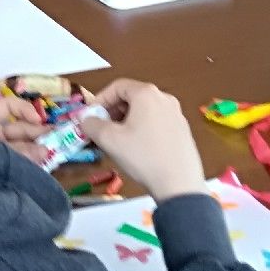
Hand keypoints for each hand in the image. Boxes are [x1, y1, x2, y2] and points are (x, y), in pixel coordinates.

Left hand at [0, 95, 46, 164]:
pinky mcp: (0, 168)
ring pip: (23, 148)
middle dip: (39, 135)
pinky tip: (42, 166)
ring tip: (51, 155)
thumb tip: (45, 151)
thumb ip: (17, 151)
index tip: (39, 120)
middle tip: (59, 140)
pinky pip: (19, 164)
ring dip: (37, 151)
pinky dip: (31, 166)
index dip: (25, 110)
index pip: (9, 107)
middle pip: (21, 130)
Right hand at [78, 80, 208, 203]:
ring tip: (118, 140)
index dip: (99, 99)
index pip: (117, 86)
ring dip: (127, 121)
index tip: (90, 116)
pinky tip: (138, 148)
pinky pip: (157, 122)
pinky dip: (143, 128)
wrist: (179, 184)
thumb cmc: (143, 156)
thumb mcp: (110, 140)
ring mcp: (176, 114)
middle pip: (132, 97)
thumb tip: (86, 120)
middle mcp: (164, 98)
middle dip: (113, 111)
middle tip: (102, 128)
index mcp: (147, 94)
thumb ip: (92, 125)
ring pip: (144, 110)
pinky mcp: (183, 130)